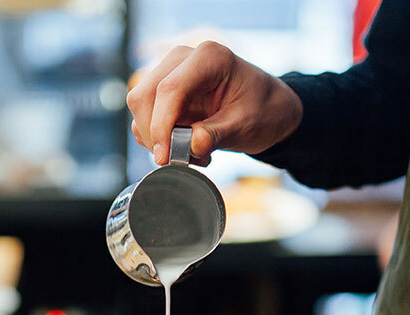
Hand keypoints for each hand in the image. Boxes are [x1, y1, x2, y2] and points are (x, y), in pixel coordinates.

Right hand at [126, 41, 302, 165]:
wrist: (268, 108)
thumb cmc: (263, 110)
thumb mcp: (246, 125)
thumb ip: (217, 134)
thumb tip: (191, 145)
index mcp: (209, 58)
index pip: (169, 89)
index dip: (161, 126)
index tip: (165, 157)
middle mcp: (184, 59)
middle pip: (145, 96)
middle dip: (155, 134)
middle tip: (180, 160)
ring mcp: (171, 72)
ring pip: (140, 107)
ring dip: (158, 138)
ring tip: (193, 153)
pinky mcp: (164, 89)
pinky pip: (146, 116)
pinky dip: (159, 137)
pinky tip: (186, 145)